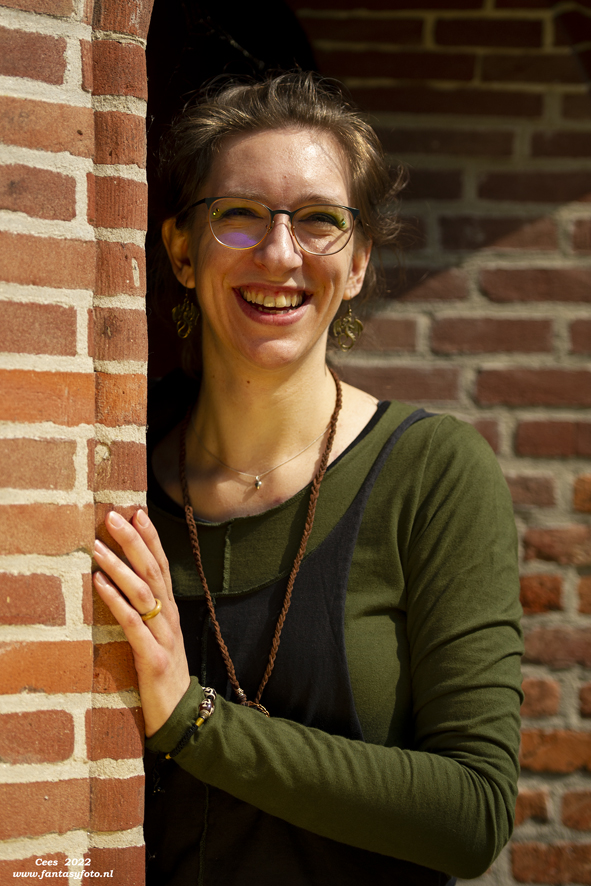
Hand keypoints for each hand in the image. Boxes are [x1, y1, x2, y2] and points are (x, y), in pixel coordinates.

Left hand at [93, 509, 190, 736]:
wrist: (180, 714)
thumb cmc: (162, 672)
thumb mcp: (157, 635)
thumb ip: (146, 610)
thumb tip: (124, 581)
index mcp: (170, 610)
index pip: (162, 566)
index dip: (151, 538)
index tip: (137, 512)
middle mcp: (169, 617)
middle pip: (154, 571)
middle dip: (134, 541)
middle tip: (114, 517)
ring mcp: (163, 636)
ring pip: (142, 593)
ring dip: (119, 566)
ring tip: (97, 546)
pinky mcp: (153, 657)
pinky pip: (133, 624)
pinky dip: (116, 601)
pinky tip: (99, 584)